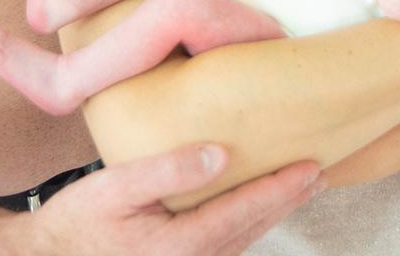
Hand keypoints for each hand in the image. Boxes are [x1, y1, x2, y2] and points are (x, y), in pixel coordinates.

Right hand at [0, 145, 321, 255]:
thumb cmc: (77, 221)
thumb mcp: (116, 187)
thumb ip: (168, 169)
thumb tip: (220, 153)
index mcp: (179, 245)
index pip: (244, 210)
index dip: (281, 188)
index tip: (312, 166)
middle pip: (253, 227)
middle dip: (288, 198)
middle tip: (322, 171)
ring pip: (244, 238)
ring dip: (274, 209)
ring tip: (302, 183)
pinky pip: (227, 242)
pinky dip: (251, 220)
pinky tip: (259, 203)